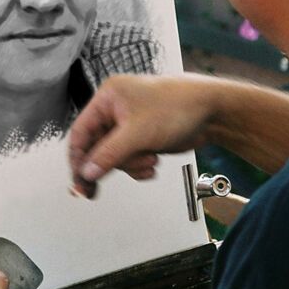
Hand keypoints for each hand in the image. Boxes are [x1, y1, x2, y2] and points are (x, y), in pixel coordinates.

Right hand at [69, 73, 217, 197]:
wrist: (211, 112)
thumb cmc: (178, 107)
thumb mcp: (138, 133)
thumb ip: (109, 154)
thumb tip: (86, 172)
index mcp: (108, 98)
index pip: (80, 132)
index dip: (77, 158)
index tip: (78, 182)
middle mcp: (115, 109)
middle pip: (96, 147)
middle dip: (111, 163)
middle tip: (94, 191)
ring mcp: (129, 123)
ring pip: (114, 156)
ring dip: (131, 164)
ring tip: (149, 161)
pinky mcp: (142, 136)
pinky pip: (130, 158)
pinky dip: (139, 165)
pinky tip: (153, 163)